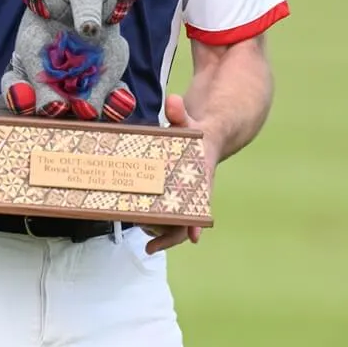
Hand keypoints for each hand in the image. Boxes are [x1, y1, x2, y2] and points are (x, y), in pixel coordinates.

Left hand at [141, 94, 218, 254]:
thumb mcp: (189, 121)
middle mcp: (193, 190)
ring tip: (138, 230)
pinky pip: (164, 212)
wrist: (211, 135)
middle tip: (151, 245)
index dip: (194, 220)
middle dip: (169, 236)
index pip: (199, 202)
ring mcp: (184, 194)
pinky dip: (153, 217)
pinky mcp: (173, 193)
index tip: (192, 238)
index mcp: (200, 176)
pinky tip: (136, 219)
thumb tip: (172, 101)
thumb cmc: (197, 131)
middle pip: (185, 221)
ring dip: (158, 229)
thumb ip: (180, 113)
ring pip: (173, 221)